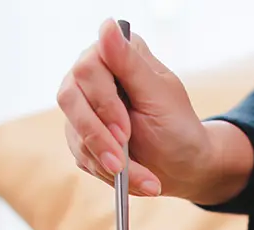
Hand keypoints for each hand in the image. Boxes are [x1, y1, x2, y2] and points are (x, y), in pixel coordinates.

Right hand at [57, 19, 224, 200]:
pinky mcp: (81, 140)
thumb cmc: (178, 127)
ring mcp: (84, 110)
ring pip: (75, 132)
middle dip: (98, 135)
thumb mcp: (160, 95)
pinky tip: (138, 181)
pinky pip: (82, 157)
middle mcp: (92, 79)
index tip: (125, 129)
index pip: (88, 68)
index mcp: (114, 57)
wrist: (183, 166)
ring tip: (145, 180)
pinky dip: (111, 174)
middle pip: (70, 97)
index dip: (103, 101)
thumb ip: (131, 63)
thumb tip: (107, 25)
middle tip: (121, 162)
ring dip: (108, 162)